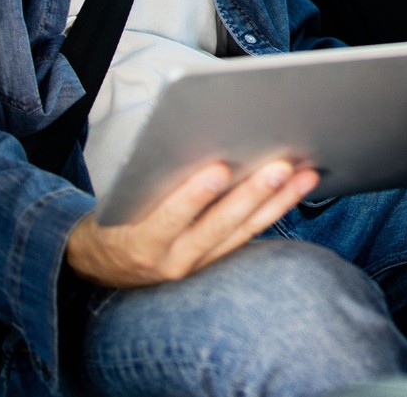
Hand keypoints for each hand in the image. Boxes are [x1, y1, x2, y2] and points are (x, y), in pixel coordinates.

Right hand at [64, 158, 317, 288]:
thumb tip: (193, 142)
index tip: (218, 169)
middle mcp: (171, 261)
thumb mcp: (117, 203)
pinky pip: (248, 234)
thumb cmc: (114, 217)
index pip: (168, 219)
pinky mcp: (213, 261)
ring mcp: (196, 264)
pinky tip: (296, 188)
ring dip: (277, 201)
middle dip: (252, 194)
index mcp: (141, 242)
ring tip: (305, 174)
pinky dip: (273, 210)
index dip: (193, 197)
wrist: (101, 264)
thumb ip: (149, 181)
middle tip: (281, 166)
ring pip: (242, 231)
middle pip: (218, 226)